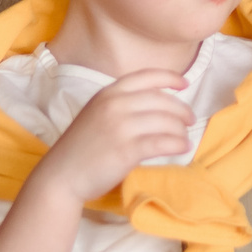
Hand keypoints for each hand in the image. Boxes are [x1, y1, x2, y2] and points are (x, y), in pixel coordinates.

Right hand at [38, 68, 194, 204]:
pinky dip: (177, 144)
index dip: (169, 78)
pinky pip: (162, 142)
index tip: (184, 84)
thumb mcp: (96, 113)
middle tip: (190, 119)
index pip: (146, 77)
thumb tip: (158, 104)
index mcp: (108, 93)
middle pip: (161, 101)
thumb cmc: (81, 147)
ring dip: (181, 130)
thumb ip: (121, 104)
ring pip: (165, 121)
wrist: (61, 174)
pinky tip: (183, 147)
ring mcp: (121, 127)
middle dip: (181, 109)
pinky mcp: (127, 150)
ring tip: (185, 137)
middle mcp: (115, 105)